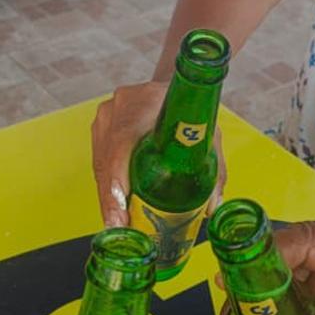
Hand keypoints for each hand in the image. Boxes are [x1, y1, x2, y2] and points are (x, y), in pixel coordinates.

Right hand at [91, 81, 226, 226]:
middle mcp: (119, 107)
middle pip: (107, 160)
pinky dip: (106, 187)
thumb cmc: (191, 110)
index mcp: (146, 104)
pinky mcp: (100, 127)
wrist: (172, 86)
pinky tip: (114, 208)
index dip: (117, 178)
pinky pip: (99, 161)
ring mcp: (105, 117)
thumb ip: (215, 171)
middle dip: (111, 200)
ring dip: (107, 198)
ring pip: (100, 165)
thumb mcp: (209, 136)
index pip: (122, 143)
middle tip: (119, 228)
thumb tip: (211, 208)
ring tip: (116, 225)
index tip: (120, 208)